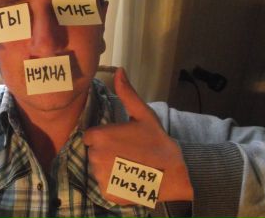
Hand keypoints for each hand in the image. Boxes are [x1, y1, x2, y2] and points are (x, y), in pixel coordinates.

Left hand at [83, 67, 192, 204]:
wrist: (173, 172)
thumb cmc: (156, 140)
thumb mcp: (142, 114)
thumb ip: (126, 93)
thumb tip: (118, 70)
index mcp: (101, 136)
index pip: (90, 136)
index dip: (103, 137)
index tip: (117, 139)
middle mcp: (96, 157)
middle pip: (92, 152)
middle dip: (104, 151)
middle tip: (125, 152)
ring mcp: (101, 177)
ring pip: (97, 169)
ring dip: (108, 168)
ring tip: (128, 165)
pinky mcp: (108, 193)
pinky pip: (103, 186)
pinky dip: (112, 183)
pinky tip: (128, 178)